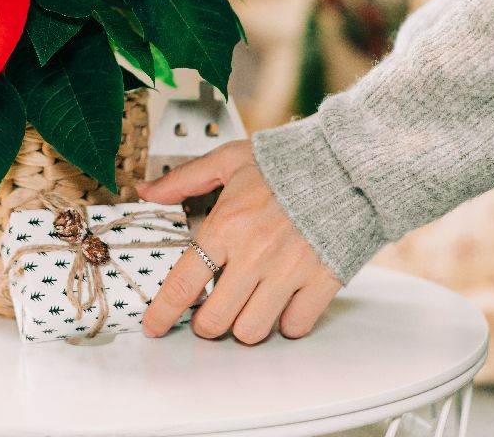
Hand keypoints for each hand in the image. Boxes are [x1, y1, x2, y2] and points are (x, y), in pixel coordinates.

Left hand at [137, 140, 341, 343]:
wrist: (347, 161)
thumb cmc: (287, 161)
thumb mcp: (228, 160)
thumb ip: (183, 179)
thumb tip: (146, 191)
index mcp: (226, 225)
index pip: (182, 284)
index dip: (162, 314)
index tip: (154, 327)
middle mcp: (255, 254)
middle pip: (214, 320)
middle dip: (205, 324)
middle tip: (209, 312)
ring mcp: (290, 271)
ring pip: (252, 332)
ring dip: (243, 326)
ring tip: (245, 307)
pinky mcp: (323, 280)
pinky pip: (295, 327)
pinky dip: (285, 323)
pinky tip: (281, 303)